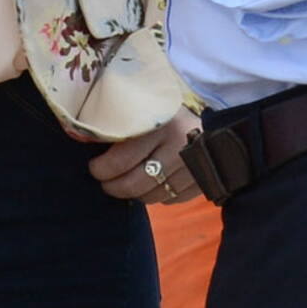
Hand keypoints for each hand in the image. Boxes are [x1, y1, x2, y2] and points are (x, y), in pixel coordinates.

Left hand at [88, 111, 203, 203]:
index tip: (94, 167)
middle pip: (135, 184)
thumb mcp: (148, 107)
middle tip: (105, 182)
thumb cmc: (171, 112)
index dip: (101, 169)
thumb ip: (124, 122)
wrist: (218, 123)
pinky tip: (151, 183)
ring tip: (126, 182)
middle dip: (113, 187)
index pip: (120, 160)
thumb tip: (88, 140)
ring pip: (151, 196)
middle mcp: (178, 148)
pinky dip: (157, 196)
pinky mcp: (202, 184)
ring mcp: (193, 169)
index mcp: (160, 125)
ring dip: (134, 194)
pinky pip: (170, 200)